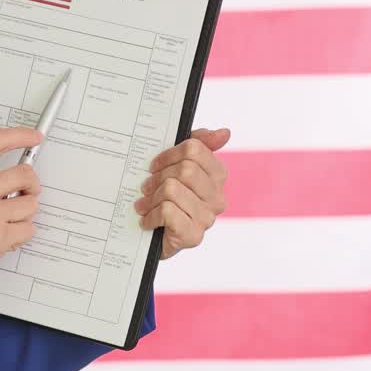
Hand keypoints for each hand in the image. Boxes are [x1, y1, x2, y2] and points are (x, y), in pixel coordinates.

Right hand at [0, 127, 43, 316]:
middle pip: (24, 174)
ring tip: (6, 226)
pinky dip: (21, 237)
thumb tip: (6, 181)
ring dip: (24, 216)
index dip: (19, 136)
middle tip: (26, 196)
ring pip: (31, 204)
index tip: (34, 138)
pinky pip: (28, 229)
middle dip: (32, 186)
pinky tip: (3, 242)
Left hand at [133, 127, 230, 259]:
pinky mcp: (193, 236)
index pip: (195, 149)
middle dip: (158, 177)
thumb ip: (198, 144)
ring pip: (172, 189)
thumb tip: (224, 133)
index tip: (155, 165)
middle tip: (147, 187)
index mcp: (216, 176)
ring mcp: (207, 218)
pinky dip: (151, 215)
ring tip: (145, 204)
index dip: (169, 154)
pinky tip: (148, 220)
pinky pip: (167, 211)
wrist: (151, 237)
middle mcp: (217, 198)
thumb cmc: (164, 196)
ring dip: (151, 198)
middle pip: (185, 170)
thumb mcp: (176, 164)